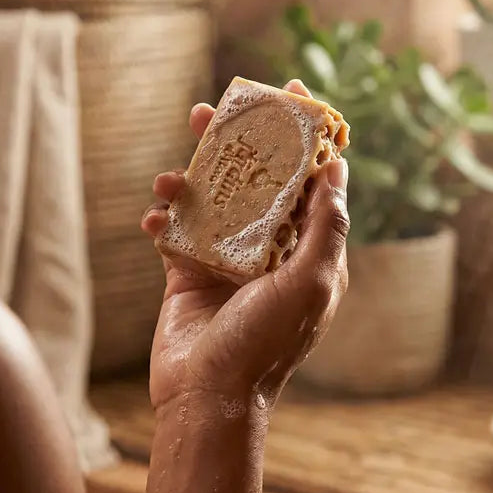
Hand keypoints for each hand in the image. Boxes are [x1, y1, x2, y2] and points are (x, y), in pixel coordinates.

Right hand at [142, 80, 349, 413]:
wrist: (207, 398)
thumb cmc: (266, 345)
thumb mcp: (312, 283)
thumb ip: (327, 226)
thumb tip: (338, 169)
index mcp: (307, 251)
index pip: (310, 181)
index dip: (302, 135)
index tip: (288, 93)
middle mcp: (269, 250)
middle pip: (254, 179)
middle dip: (235, 143)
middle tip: (214, 111)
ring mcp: (226, 260)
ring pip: (210, 198)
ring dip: (190, 177)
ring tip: (171, 171)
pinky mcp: (188, 273)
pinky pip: (175, 232)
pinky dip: (162, 219)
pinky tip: (154, 218)